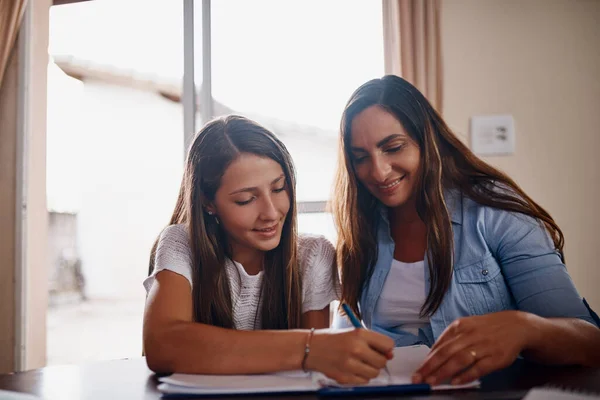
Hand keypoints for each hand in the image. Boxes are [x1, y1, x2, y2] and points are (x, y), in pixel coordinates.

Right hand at [306, 329, 393, 383]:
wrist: (311, 348)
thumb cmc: (333, 339)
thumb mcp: (353, 333)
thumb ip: (373, 342)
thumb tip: (390, 355)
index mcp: (359, 334)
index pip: (388, 344)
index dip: (386, 348)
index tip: (381, 349)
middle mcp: (356, 348)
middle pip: (382, 361)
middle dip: (378, 360)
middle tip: (368, 356)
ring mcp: (350, 364)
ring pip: (374, 373)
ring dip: (370, 369)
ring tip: (358, 363)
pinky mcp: (344, 377)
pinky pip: (364, 381)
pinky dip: (360, 376)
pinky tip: (351, 368)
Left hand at [412, 311, 532, 385]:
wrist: (517, 326)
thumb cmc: (487, 328)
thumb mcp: (467, 326)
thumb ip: (451, 339)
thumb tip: (432, 355)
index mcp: (460, 326)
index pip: (440, 344)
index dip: (427, 359)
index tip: (418, 370)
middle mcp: (470, 335)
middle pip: (446, 352)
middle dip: (430, 367)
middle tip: (419, 378)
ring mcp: (484, 346)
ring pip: (460, 359)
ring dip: (444, 372)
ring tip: (432, 381)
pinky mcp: (496, 357)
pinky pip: (479, 367)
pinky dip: (467, 375)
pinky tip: (456, 382)